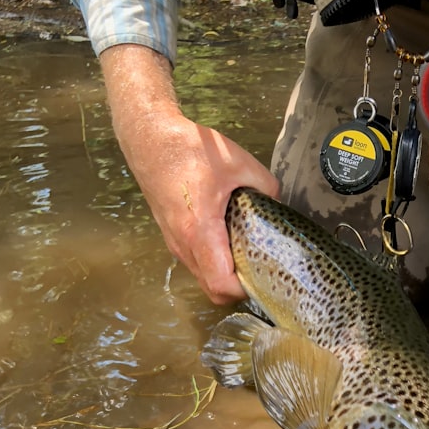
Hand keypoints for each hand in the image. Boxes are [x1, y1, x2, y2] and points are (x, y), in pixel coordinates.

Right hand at [127, 116, 278, 303]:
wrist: (149, 138)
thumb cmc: (189, 149)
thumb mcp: (238, 163)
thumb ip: (266, 186)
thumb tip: (279, 203)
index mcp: (200, 230)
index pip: (220, 283)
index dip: (244, 289)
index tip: (263, 277)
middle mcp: (183, 244)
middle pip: (212, 290)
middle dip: (237, 288)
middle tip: (259, 268)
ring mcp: (175, 243)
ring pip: (203, 278)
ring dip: (225, 276)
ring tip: (246, 255)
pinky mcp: (172, 237)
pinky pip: (196, 263)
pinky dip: (214, 264)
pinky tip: (229, 242)